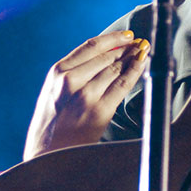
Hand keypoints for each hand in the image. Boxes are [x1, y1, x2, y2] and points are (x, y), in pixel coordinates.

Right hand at [24, 30, 148, 160]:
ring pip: (116, 68)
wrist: (46, 154)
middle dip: (127, 48)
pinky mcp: (99, 110)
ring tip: (144, 52)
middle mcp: (70, 80)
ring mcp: (86, 95)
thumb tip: (103, 58)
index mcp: (58, 73)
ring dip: (133, 57)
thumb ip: (72, 74)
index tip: (127, 35)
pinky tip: (142, 64)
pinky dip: (135, 72)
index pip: (90, 47)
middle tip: (140, 43)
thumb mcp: (53, 92)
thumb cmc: (51, 124)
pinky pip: (122, 85)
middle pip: (107, 56)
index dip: (112, 38)